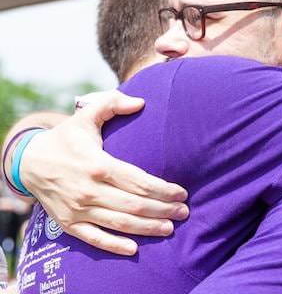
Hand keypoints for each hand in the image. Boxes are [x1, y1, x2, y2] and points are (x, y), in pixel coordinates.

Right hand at [20, 90, 188, 255]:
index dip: (164, 189)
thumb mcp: (86, 115)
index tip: (181, 192)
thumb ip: (112, 104)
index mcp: (98, 164)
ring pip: (120, 223)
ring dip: (148, 228)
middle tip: (183, 212)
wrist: (28, 162)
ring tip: (169, 228)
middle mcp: (89, 190)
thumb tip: (141, 102)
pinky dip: (114, 245)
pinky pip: (95, 238)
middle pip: (135, 205)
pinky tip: (134, 249)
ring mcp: (78, 209)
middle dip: (163, 210)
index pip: (139, 182)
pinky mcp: (68, 224)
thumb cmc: (65, 138)